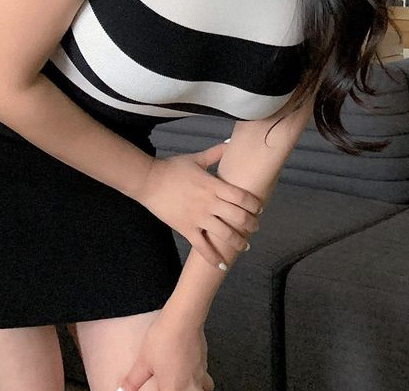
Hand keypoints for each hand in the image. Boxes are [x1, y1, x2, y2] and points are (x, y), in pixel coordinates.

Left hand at [116, 312, 213, 390]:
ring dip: (191, 389)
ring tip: (181, 383)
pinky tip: (189, 371)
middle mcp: (189, 388)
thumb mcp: (143, 361)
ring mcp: (200, 376)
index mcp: (173, 390)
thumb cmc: (164, 339)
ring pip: (201, 390)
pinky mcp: (204, 364)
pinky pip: (205, 380)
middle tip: (169, 383)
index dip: (159, 390)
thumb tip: (122, 389)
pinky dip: (199, 380)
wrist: (183, 319)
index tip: (158, 386)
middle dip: (177, 389)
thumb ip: (133, 380)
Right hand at [135, 144, 261, 267]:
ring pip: (225, 234)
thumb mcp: (196, 158)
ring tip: (245, 245)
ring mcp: (198, 218)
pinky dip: (213, 258)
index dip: (254, 204)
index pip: (241, 197)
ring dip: (238, 242)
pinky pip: (202, 247)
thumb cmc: (172, 168)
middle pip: (238, 217)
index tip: (260, 208)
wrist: (148, 180)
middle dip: (251, 224)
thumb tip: (232, 143)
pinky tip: (222, 264)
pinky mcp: (186, 229)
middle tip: (255, 227)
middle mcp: (208, 203)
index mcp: (213, 185)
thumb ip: (215, 153)